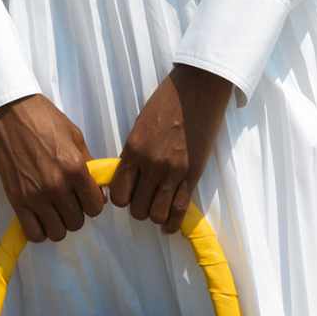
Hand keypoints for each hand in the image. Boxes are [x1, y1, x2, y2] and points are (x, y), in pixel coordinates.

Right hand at [0, 93, 106, 242]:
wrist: (9, 112)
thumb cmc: (44, 120)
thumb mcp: (76, 137)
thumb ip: (88, 166)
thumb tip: (96, 191)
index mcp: (75, 169)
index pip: (95, 207)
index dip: (92, 203)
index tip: (85, 196)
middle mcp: (57, 186)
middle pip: (76, 222)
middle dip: (76, 213)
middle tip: (68, 200)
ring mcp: (35, 196)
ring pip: (57, 232)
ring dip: (58, 223)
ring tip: (53, 209)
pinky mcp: (16, 200)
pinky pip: (33, 233)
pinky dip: (39, 230)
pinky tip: (39, 217)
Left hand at [111, 63, 234, 234]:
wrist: (198, 89)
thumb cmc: (167, 102)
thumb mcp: (139, 126)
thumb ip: (133, 153)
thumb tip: (129, 177)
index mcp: (133, 150)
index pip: (118, 193)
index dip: (122, 199)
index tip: (128, 194)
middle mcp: (150, 164)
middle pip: (137, 208)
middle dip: (139, 209)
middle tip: (144, 201)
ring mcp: (173, 171)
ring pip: (157, 213)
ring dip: (156, 215)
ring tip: (158, 209)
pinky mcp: (193, 174)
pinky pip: (181, 209)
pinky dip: (173, 222)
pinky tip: (170, 226)